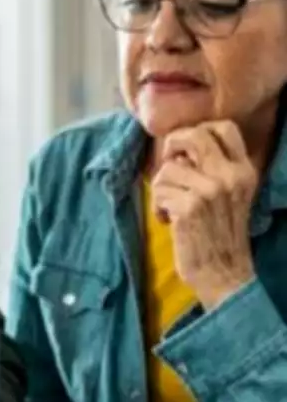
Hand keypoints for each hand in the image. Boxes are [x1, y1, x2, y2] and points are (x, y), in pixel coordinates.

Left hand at [151, 120, 257, 309]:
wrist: (224, 274)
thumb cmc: (218, 232)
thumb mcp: (229, 194)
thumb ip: (213, 167)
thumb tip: (178, 143)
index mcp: (243, 170)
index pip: (224, 127)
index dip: (196, 130)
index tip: (186, 150)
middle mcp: (230, 176)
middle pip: (192, 135)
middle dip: (171, 146)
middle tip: (168, 166)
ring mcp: (210, 191)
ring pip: (167, 168)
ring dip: (161, 188)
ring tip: (171, 207)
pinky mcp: (189, 207)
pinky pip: (158, 191)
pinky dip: (158, 207)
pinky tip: (169, 221)